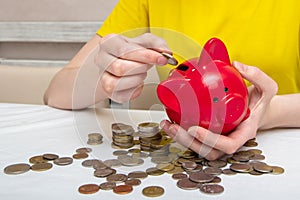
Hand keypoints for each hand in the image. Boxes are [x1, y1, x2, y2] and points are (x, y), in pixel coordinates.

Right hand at [95, 33, 170, 102]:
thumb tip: (167, 54)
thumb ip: (158, 45)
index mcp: (109, 43)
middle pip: (120, 68)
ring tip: (141, 73)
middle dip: (140, 68)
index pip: (125, 51)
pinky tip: (137, 83)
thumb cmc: (132, 51)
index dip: (146, 56)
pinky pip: (121, 96)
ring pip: (116, 84)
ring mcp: (103, 76)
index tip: (161, 59)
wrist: (122, 60)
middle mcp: (101, 59)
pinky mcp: (108, 92)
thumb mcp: (146, 42)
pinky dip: (134, 91)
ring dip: (136, 80)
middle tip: (147, 66)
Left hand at [161, 61, 277, 159]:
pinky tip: (170, 122)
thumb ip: (257, 75)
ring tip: (167, 125)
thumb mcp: (267, 88)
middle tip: (174, 126)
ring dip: (181, 139)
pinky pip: (195, 140)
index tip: (194, 129)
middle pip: (208, 151)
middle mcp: (230, 139)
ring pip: (199, 148)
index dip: (210, 141)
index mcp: (243, 133)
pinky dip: (181, 133)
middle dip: (188, 142)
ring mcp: (219, 140)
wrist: (256, 109)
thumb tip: (237, 65)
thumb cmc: (260, 103)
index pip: (228, 145)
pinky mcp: (209, 136)